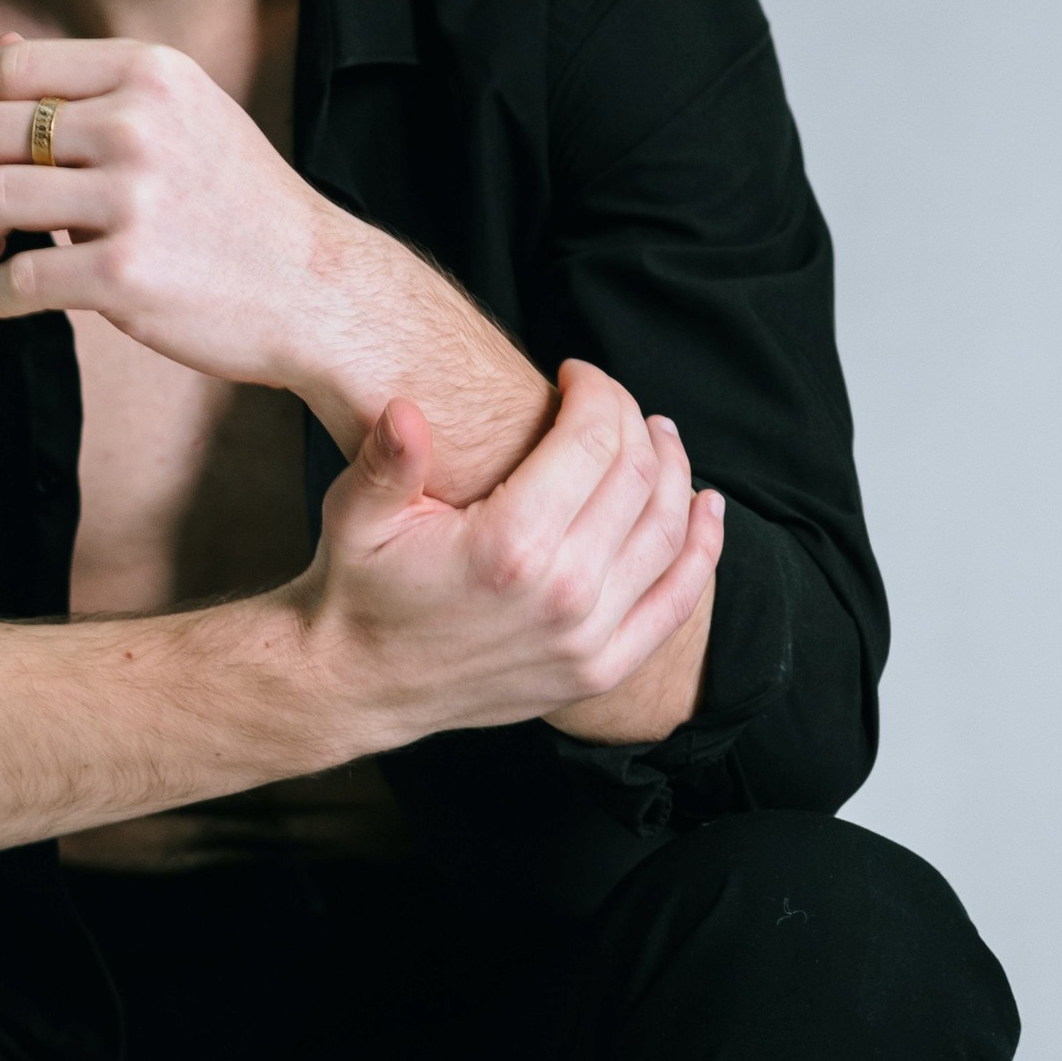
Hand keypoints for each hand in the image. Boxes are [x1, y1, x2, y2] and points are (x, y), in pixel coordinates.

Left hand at [0, 35, 341, 385]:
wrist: (315, 287)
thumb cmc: (242, 204)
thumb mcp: (184, 113)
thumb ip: (94, 84)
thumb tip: (0, 46)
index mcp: (150, 74)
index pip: (12, 66)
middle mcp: (139, 125)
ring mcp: (133, 200)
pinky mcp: (125, 275)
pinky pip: (16, 278)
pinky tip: (7, 297)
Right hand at [296, 360, 724, 745]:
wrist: (358, 686)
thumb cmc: (359, 587)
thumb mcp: (356, 515)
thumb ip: (387, 459)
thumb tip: (407, 409)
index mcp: (509, 547)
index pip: (593, 439)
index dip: (596, 391)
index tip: (575, 374)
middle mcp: (562, 594)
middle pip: (638, 477)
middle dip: (633, 421)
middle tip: (612, 402)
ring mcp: (587, 639)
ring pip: (668, 531)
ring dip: (675, 471)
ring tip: (659, 438)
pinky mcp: (598, 670)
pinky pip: (677, 601)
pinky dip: (702, 549)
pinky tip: (705, 508)